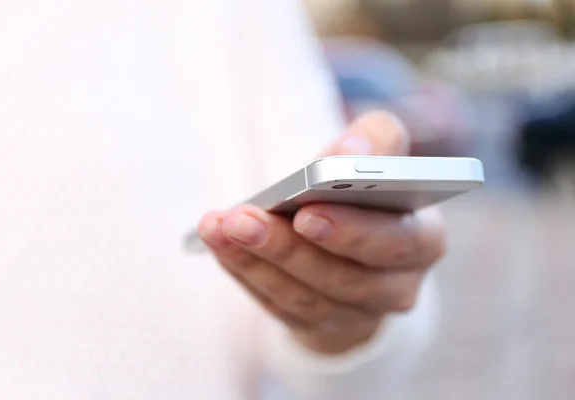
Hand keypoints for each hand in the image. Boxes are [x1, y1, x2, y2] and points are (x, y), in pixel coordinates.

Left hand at [197, 112, 445, 354]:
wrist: (352, 241)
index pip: (401, 240)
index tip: (308, 210)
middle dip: (289, 248)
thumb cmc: (364, 191)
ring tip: (219, 226)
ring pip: (306, 296)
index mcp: (422, 239)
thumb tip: (354, 150)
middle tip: (244, 219)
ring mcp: (358, 312)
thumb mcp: (376, 157)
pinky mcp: (321, 325)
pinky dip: (246, 272)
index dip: (355, 230)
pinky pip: (280, 306)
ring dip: (257, 260)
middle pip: (345, 277)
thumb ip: (376, 140)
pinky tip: (219, 244)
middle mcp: (397, 286)